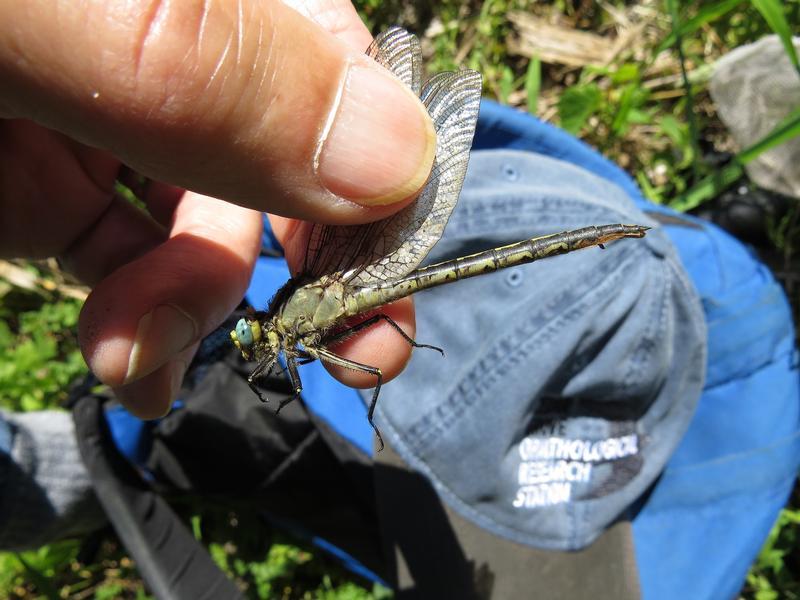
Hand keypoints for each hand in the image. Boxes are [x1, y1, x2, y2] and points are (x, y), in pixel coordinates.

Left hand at [0, 0, 434, 417]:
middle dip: (321, 267)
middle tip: (354, 352)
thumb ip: (217, 70)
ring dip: (198, 313)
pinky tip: (130, 365)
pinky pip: (132, 265)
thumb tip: (405, 163)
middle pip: (297, 160)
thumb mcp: (58, 17)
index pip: (345, 63)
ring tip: (137, 361)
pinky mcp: (52, 190)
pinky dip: (143, 327)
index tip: (388, 279)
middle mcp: (181, 53)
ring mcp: (115, 122)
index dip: (387, 171)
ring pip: (214, 230)